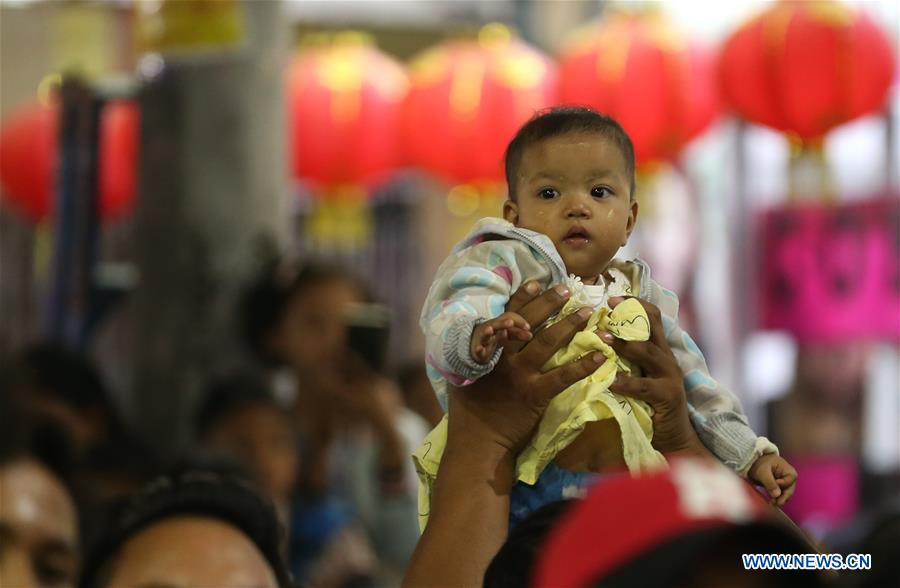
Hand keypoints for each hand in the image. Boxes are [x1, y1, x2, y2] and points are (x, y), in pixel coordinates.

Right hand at [405, 281, 605, 587]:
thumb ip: (479, 354)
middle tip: (569, 288)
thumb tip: (487, 336)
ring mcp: (519, 375)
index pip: (505, 316)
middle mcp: (503, 357)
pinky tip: (601, 357)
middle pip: (528, 322)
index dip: (522, 298)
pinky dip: (583, 365)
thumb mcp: (465, 375)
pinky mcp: (535, 395)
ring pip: (547, 342)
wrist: (477, 444)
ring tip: (589, 312)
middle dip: (549, 303)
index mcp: (486, 350)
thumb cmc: (469, 411)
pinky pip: (563, 376)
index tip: (537, 282)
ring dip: (570, 324)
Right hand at [470, 311, 531, 362]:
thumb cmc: (494, 337)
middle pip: (496, 324)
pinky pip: (478, 349)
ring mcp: (484, 339)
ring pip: (485, 335)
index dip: (518, 321)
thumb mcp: (507, 334)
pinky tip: (479, 348)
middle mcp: (491, 329)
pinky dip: (478, 349)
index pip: (508, 317)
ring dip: (487, 332)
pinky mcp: (478, 350)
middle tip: (510, 323)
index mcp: (499, 324)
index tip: (528, 327)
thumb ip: (518, 334)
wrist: (476, 345)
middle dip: (502, 323)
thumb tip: (531, 335)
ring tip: (489, 330)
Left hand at [601, 296, 709, 456]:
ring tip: (603, 339)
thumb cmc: (649, 407)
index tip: (612, 297)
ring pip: (648, 353)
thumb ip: (625, 360)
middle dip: (629, 315)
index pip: (652, 317)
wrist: (674, 440)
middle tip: (605, 309)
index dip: (634, 304)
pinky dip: (626, 383)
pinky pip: (645, 386)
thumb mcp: (638, 377)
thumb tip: (596, 341)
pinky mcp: (668, 397)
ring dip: (624, 344)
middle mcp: (667, 359)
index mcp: (659, 351)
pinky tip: (611, 382)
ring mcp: (670, 377)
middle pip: (652, 326)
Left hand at [748, 454, 797, 506]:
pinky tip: (771, 502)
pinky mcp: (780, 488)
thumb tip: (777, 495)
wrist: (754, 463)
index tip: (772, 485)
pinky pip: (780, 495)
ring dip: (779, 499)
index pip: (788, 482)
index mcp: (789, 471)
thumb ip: (770, 482)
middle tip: (776, 504)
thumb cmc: (760, 464)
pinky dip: (776, 499)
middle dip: (783, 497)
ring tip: (772, 504)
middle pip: (789, 490)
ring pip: (785, 494)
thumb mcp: (763, 471)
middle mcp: (790, 479)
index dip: (781, 485)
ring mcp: (786, 484)